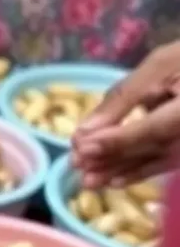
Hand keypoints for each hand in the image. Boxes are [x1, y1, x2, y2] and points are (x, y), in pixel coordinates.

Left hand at [72, 43, 179, 186]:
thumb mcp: (158, 66)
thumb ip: (124, 97)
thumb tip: (87, 130)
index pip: (155, 129)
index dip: (119, 140)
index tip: (83, 147)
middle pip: (155, 149)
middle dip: (114, 158)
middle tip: (77, 167)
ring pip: (161, 160)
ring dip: (123, 171)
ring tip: (90, 180)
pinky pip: (169, 163)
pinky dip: (142, 170)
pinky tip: (116, 180)